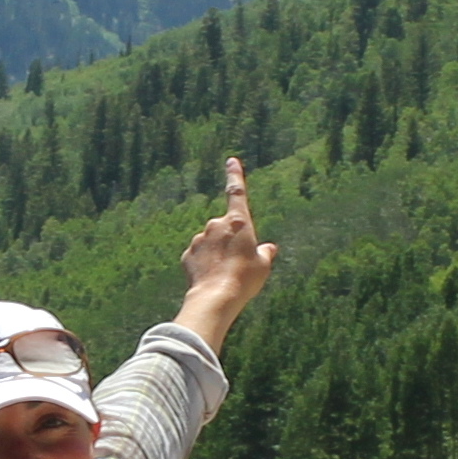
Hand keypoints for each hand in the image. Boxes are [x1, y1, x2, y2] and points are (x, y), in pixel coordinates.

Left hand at [175, 157, 277, 352]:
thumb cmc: (245, 279)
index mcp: (238, 222)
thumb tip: (269, 248)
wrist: (215, 297)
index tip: (231, 161)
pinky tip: (212, 279)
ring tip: (226, 275)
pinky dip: (205, 264)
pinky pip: (199, 256)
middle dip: (230, 241)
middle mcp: (216, 225)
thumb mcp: (263, 266)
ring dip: (218, 253)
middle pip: (226, 228)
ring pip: (211, 242)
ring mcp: (199, 239)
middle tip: (239, 264)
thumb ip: (265, 253)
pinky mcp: (188, 254)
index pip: (237, 192)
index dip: (235, 175)